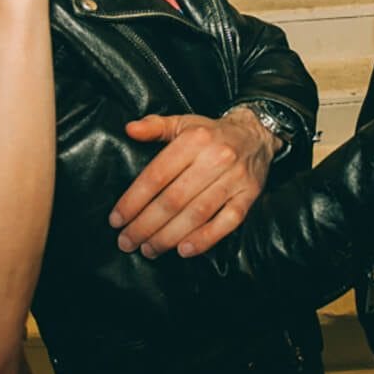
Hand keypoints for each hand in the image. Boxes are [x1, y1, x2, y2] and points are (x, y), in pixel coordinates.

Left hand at [108, 109, 278, 258]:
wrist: (257, 134)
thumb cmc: (212, 133)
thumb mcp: (183, 123)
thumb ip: (155, 126)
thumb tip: (129, 130)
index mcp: (194, 140)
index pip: (157, 175)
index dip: (134, 200)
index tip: (117, 220)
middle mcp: (215, 159)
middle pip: (174, 200)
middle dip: (146, 225)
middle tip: (127, 242)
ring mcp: (234, 179)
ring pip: (197, 214)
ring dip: (169, 237)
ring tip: (149, 249)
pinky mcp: (249, 195)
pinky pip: (227, 222)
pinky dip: (205, 239)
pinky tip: (184, 250)